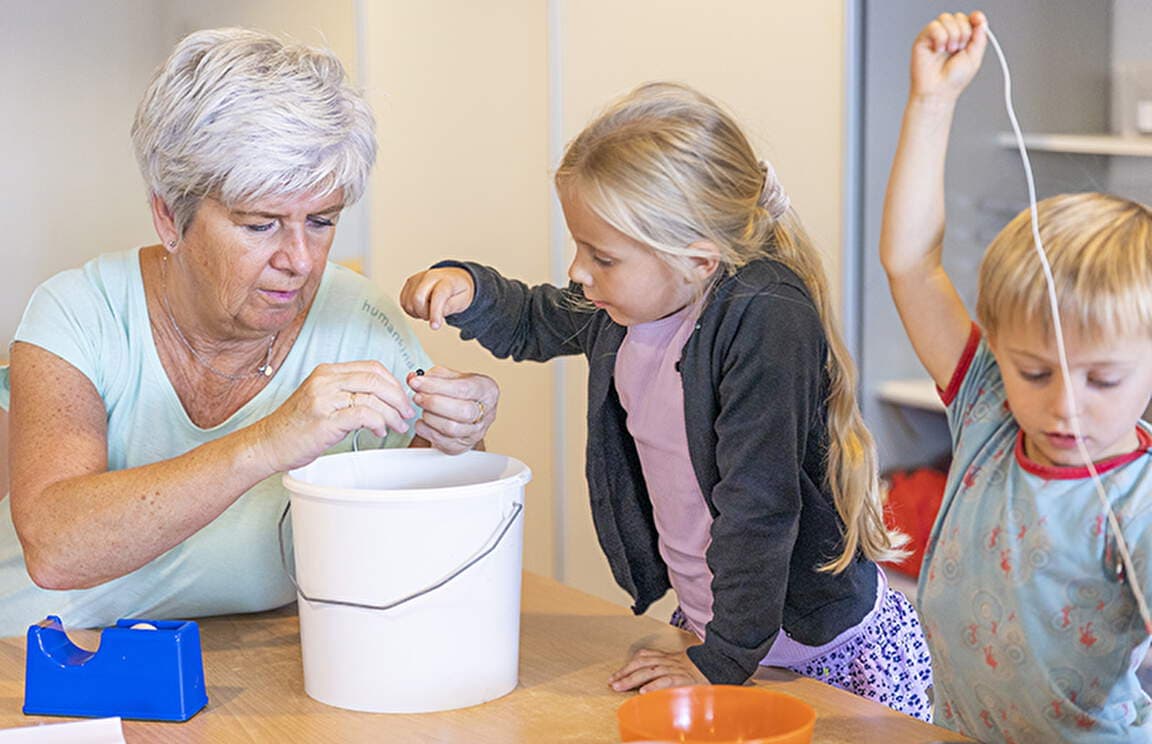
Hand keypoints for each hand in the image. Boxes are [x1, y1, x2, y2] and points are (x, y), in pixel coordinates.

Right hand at [254, 361, 415, 470]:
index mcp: (327, 372)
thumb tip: (383, 397)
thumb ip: (348, 393)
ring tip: (398, 426)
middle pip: (376, 380)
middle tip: (407, 413)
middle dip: (399, 398)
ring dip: (392, 414)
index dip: (393, 382)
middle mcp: (326, 380)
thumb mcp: (323, 399)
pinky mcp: (325, 420)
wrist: (268, 443)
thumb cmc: (297, 425)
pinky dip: (378, 423)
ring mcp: (324, 399)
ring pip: (373, 397)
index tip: (402, 398)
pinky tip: (380, 432)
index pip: (372, 367)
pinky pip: (363, 414)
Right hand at [400, 268, 475, 329]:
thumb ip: (450, 307)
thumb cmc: (458, 289)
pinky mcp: (409, 283)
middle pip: (417, 298)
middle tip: (434, 317)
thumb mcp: (463, 300)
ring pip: (408, 302)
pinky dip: (411, 309)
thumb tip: (437, 315)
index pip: (437, 296)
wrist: (454, 278)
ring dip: (418, 312)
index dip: (435, 313)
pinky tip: (421, 307)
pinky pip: (403, 301)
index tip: (435, 326)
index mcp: (446, 280)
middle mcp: (430, 276)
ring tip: (429, 310)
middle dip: (424, 313)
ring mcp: (418, 278)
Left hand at [407, 366, 497, 453]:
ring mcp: (475, 432)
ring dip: (429, 416)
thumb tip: (413, 379)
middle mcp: (486, 413)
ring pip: (451, 428)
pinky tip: (423, 421)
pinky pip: (441, 441)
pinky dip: (426, 430)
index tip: (417, 382)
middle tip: (418, 396)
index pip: (462, 389)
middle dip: (433, 403)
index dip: (436, 385)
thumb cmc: (462, 393)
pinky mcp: (461, 446)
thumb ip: (434, 376)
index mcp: (487, 391)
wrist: (468, 412)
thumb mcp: (452, 377)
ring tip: (422, 407)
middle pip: (461, 411)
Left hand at [609, 648, 707, 692]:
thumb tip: (644, 683)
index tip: (615, 676)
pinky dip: (654, 686)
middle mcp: (670, 661)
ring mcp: (677, 669)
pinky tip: (643, 692)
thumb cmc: (700, 672)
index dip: (627, 665)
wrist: (721, 669)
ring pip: (650, 671)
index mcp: (668, 657)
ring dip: (633, 679)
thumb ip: (663, 672)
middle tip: (612, 683)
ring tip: (620, 687)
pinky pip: (666, 681)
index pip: (643, 657)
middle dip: (625, 673)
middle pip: (643, 664)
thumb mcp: (680, 667)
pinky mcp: (684, 679)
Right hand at [910, 11, 987, 102]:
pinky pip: (934, 26)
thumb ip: (980, 37)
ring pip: (946, 18)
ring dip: (952, 35)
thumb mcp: (975, 57)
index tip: (978, 20)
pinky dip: (940, 38)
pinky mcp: (922, 39)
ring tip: (949, 50)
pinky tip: (938, 50)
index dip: (975, 18)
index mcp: (962, 39)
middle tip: (959, 49)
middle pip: (959, 16)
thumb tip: (981, 21)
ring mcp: (935, 37)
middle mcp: (948, 36)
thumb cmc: (954, 80)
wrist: (938, 92)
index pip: (969, 19)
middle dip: (964, 32)